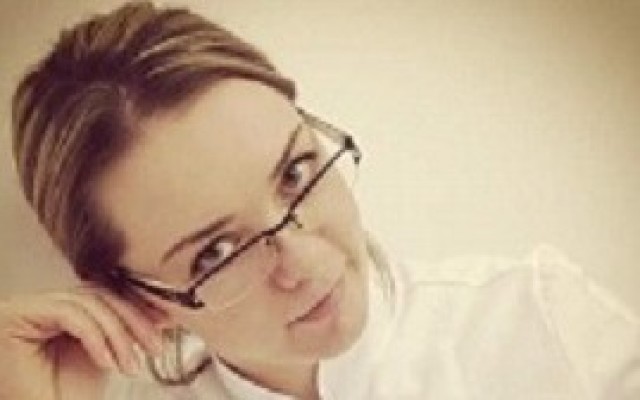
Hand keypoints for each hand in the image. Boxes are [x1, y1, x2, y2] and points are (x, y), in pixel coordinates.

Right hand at [0, 286, 165, 399]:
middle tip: (154, 347)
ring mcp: (28, 306)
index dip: (138, 307)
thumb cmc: (64, 395)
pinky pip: (69, 313)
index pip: (106, 293)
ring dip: (118, 334)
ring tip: (131, 365)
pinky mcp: (16, 313)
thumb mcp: (107, 354)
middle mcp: (42, 302)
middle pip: (99, 294)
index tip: (165, 323)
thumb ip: (126, 328)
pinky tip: (108, 363)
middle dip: (133, 321)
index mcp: (63, 307)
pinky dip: (96, 337)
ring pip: (88, 301)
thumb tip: (162, 311)